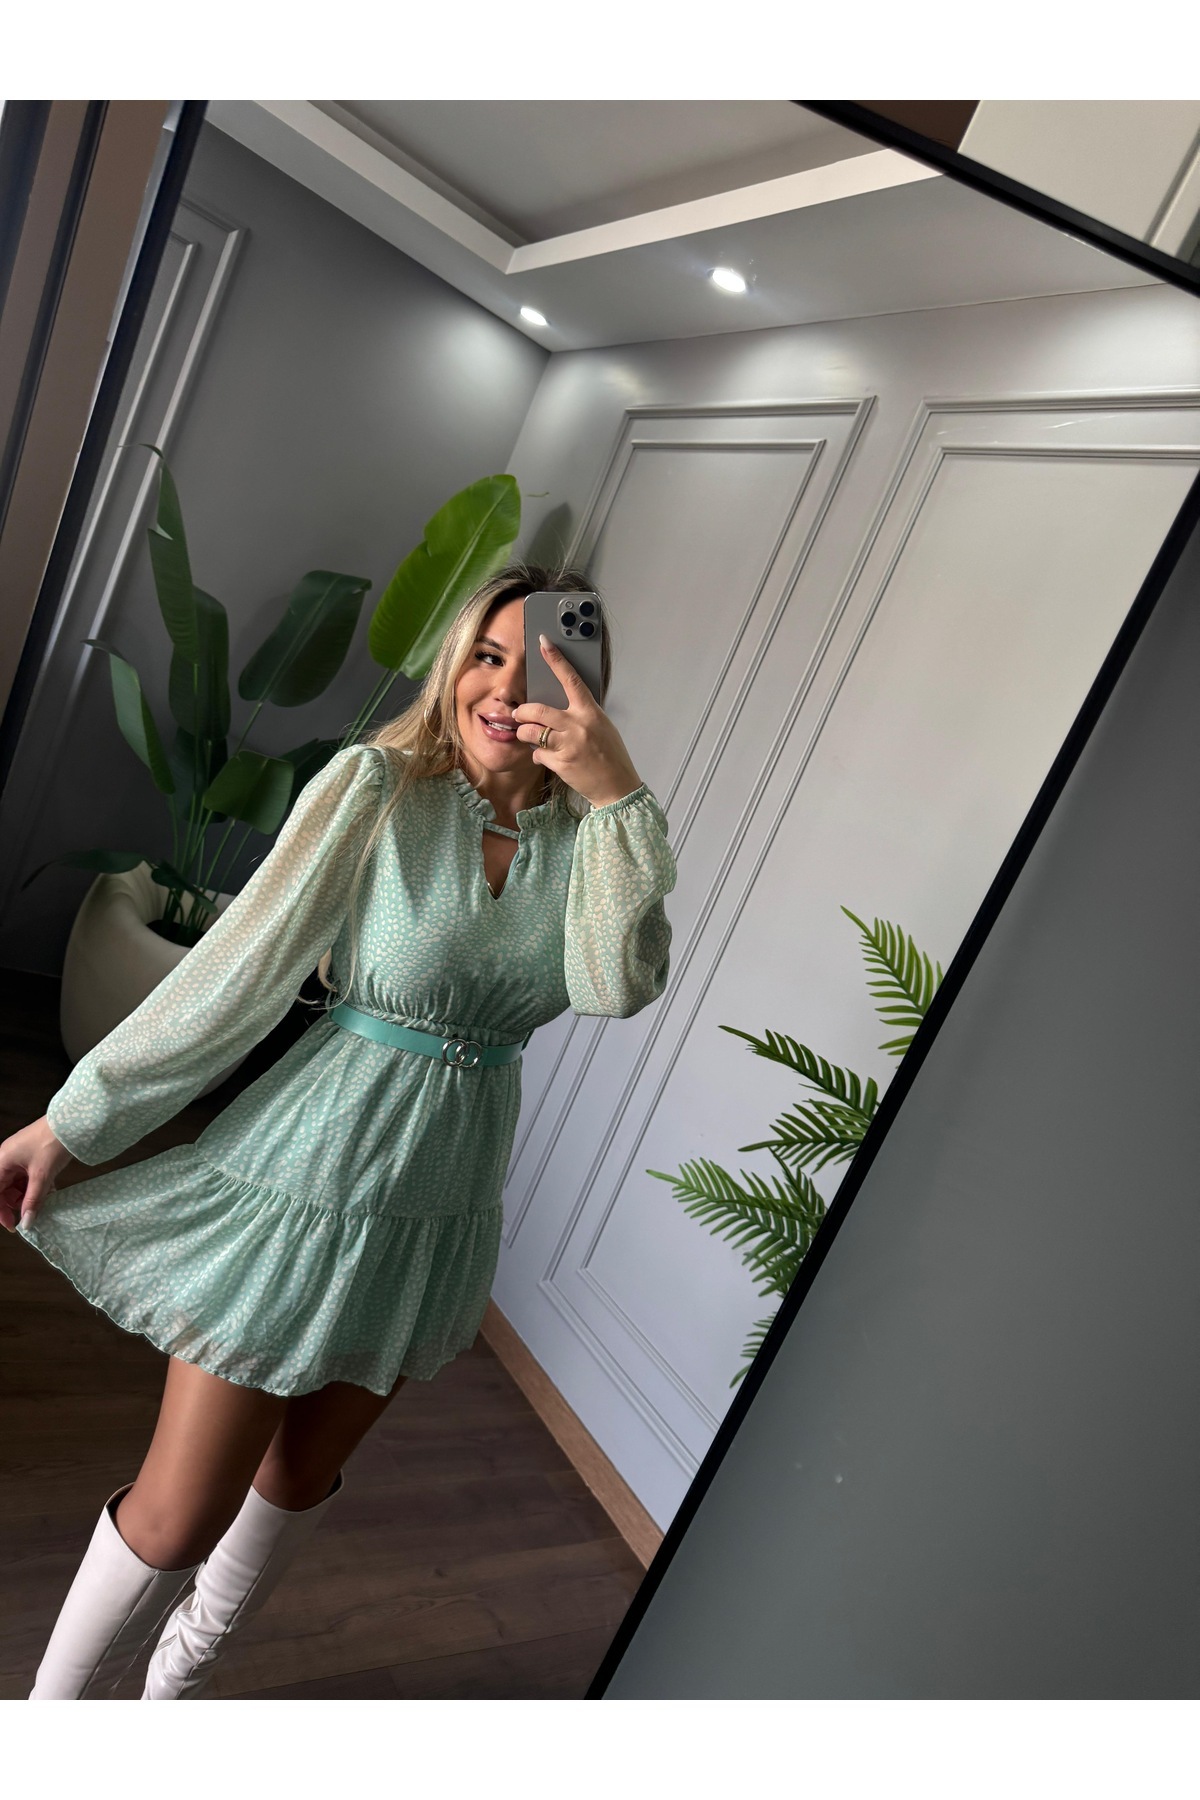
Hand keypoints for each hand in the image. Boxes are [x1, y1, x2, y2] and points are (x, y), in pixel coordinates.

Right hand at [0, 1117, 71, 1231]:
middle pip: (4, 1189)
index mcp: (2, 1161)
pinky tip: (49, 1192)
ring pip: (17, 1184)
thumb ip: (33, 1200)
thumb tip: (26, 1223)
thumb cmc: (53, 1143)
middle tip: (31, 1214)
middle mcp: (7, 1158)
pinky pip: (28, 1176)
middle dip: (16, 1203)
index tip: (12, 1225)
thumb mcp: (42, 1175)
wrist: (73, 1122)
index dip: (0, 1210)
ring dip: (28, 1195)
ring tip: (44, 1201)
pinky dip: (36, 1186)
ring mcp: (19, 1156)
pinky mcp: (32, 1156)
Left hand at [512, 635, 643, 808]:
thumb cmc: (611, 756)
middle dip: (522, 713)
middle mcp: (578, 726)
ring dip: (525, 734)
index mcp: (590, 712)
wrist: (617, 787)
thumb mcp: (601, 727)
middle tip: (519, 715)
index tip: (544, 644)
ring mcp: (568, 745)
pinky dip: (538, 755)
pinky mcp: (561, 763)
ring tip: (531, 737)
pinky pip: (537, 754)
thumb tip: (560, 706)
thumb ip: (581, 714)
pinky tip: (548, 757)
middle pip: (537, 710)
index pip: (571, 680)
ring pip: (531, 732)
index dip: (556, 660)